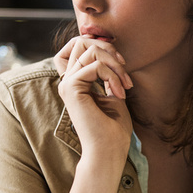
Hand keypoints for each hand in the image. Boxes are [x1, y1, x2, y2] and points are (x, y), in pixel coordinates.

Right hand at [54, 35, 133, 157]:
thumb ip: (108, 72)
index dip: (100, 45)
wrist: (108, 151)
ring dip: (115, 65)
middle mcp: (67, 81)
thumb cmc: (114, 128)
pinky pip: (95, 65)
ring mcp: (67, 84)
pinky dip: (112, 76)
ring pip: (89, 50)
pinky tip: (119, 93)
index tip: (120, 62)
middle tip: (125, 73)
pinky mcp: (71, 89)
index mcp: (75, 81)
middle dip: (109, 50)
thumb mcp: (114, 92)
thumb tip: (110, 51)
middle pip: (81, 41)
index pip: (78, 45)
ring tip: (125, 86)